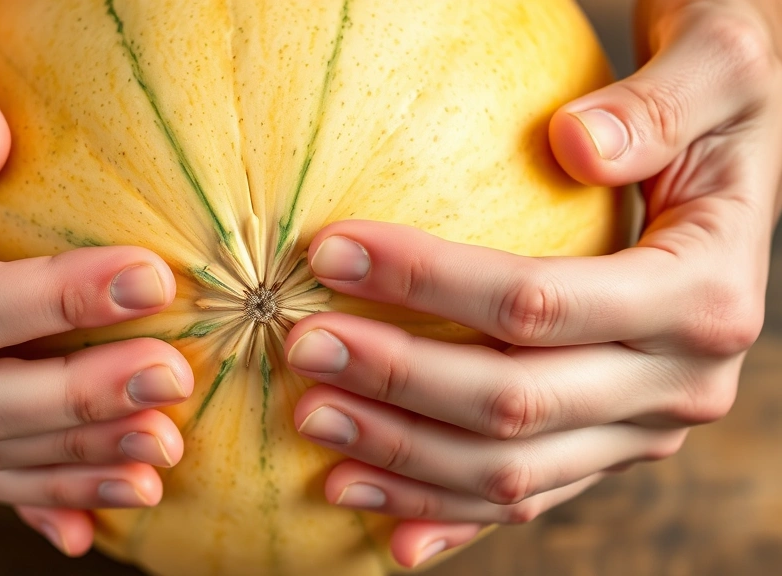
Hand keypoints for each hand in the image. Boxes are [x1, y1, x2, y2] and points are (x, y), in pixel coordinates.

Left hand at [287, 0, 780, 567]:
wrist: (743, 169)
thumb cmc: (716, 111)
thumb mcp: (716, 72)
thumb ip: (657, 105)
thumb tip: (575, 142)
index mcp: (703, 295)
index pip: (538, 303)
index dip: (427, 285)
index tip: (330, 254)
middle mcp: (682, 382)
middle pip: (513, 403)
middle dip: (397, 380)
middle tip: (302, 348)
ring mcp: (644, 428)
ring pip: (512, 471)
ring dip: (404, 457)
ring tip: (313, 423)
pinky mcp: (611, 447)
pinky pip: (529, 497)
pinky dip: (451, 517)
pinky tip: (386, 539)